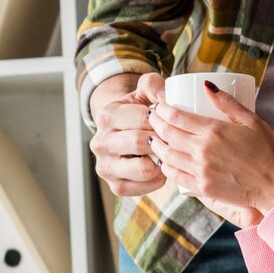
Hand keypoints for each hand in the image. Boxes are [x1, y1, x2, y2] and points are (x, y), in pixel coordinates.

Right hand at [89, 72, 166, 197]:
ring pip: (143, 169)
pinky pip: (143, 187)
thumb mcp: (144, 91)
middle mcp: (100, 142)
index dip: (163, 120)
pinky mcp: (115, 186)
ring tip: (166, 153)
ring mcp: (105, 167)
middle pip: (141, 143)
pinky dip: (157, 179)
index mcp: (106, 116)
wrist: (123, 131)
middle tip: (173, 138)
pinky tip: (160, 168)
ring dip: (161, 161)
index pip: (143, 119)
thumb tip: (167, 98)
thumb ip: (155, 85)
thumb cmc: (139, 110)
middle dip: (162, 141)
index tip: (171, 121)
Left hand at [147, 82, 273, 224]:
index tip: (159, 106)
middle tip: (152, 117)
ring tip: (155, 137)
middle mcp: (203, 151)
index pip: (176, 117)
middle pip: (167, 134)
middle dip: (155, 123)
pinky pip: (175, 176)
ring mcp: (200, 171)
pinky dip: (166, 166)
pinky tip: (164, 161)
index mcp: (214, 131)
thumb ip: (228, 103)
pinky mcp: (202, 188)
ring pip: (167, 156)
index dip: (162, 110)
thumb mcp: (252, 121)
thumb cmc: (267, 152)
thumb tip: (206, 85)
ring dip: (157, 144)